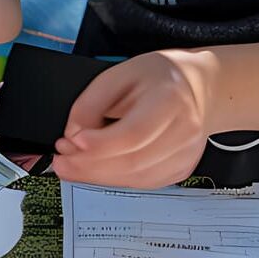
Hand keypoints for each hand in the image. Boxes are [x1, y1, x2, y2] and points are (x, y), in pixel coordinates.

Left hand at [50, 49, 217, 187]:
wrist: (197, 88)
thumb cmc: (158, 78)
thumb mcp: (119, 74)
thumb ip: (91, 103)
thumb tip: (73, 136)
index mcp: (169, 101)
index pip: (134, 134)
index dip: (100, 144)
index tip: (72, 142)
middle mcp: (184, 131)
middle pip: (132, 162)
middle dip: (89, 166)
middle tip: (61, 161)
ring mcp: (185, 155)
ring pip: (136, 178)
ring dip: (97, 176)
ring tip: (72, 165)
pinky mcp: (181, 169)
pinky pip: (143, 183)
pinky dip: (114, 180)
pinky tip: (96, 169)